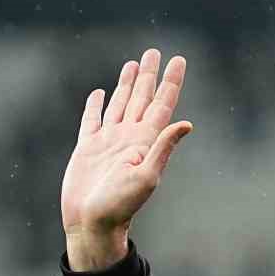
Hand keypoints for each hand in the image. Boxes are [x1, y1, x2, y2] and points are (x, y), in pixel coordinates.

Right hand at [61, 48, 192, 270]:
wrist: (93, 223)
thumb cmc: (121, 205)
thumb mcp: (147, 176)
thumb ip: (164, 147)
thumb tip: (186, 124)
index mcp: (146, 141)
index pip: (162, 104)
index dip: (171, 81)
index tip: (178, 59)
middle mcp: (129, 137)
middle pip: (142, 98)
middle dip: (150, 75)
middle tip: (155, 51)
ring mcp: (109, 141)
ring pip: (120, 103)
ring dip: (127, 84)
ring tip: (134, 64)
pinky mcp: (88, 148)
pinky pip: (92, 120)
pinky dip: (95, 105)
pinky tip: (98, 93)